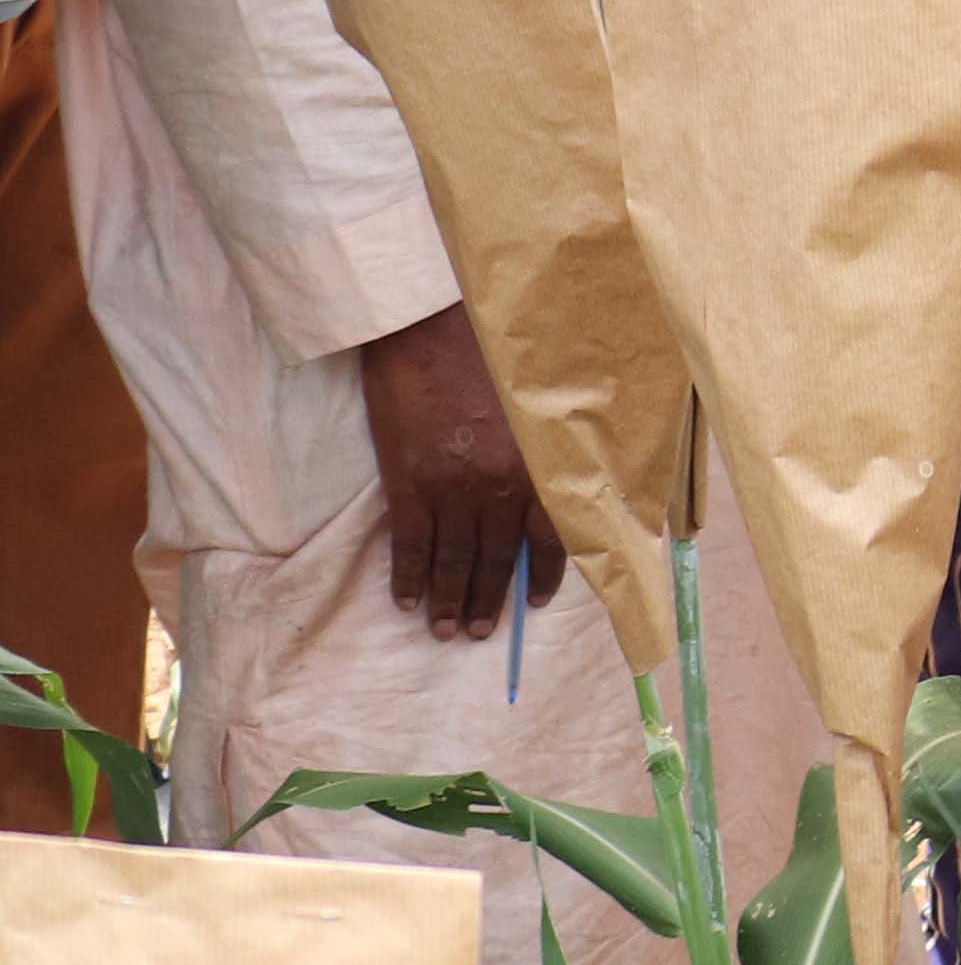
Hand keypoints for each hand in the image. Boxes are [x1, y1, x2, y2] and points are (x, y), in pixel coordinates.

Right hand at [355, 301, 556, 638]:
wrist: (428, 330)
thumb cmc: (489, 357)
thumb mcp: (536, 407)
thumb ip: (543, 454)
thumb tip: (548, 492)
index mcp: (539, 468)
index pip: (551, 539)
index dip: (542, 576)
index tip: (533, 604)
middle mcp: (500, 487)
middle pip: (497, 558)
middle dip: (487, 601)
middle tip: (480, 634)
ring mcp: (452, 488)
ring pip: (454, 559)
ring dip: (448, 600)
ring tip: (444, 631)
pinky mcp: (408, 481)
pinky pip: (410, 543)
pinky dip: (408, 576)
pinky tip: (406, 600)